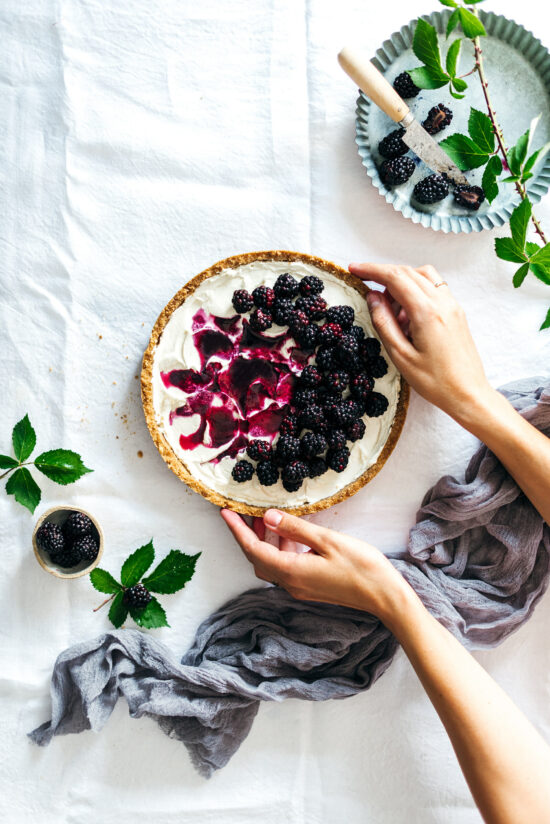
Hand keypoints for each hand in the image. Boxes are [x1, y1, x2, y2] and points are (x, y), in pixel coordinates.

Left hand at [220, 508, 412, 625]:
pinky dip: (279, 548)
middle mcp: (290, 583)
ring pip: (270, 563)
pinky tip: (289, 533)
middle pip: (257, 558)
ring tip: (264, 516)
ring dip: (263, 541)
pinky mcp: (309, 587)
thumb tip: (267, 517)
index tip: (224, 512)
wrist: (385, 596)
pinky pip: (284, 567)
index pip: (253, 549)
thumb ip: (295, 529)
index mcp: (291, 572)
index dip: (236, 530)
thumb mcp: (328, 540)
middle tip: (242, 511)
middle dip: (246, 534)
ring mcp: (299, 588)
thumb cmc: (361, 567)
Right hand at [349, 262, 492, 424]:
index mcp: (427, 312)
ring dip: (401, 281)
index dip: (371, 270)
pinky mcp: (456, 311)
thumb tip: (373, 297)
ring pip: (423, 276)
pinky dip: (416, 291)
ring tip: (389, 308)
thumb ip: (384, 322)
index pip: (395, 277)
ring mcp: (452, 305)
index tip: (354, 268)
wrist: (468, 394)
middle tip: (364, 284)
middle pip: (408, 272)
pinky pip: (434, 288)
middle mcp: (442, 302)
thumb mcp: (401, 356)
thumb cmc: (435, 382)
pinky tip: (407, 315)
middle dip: (383, 274)